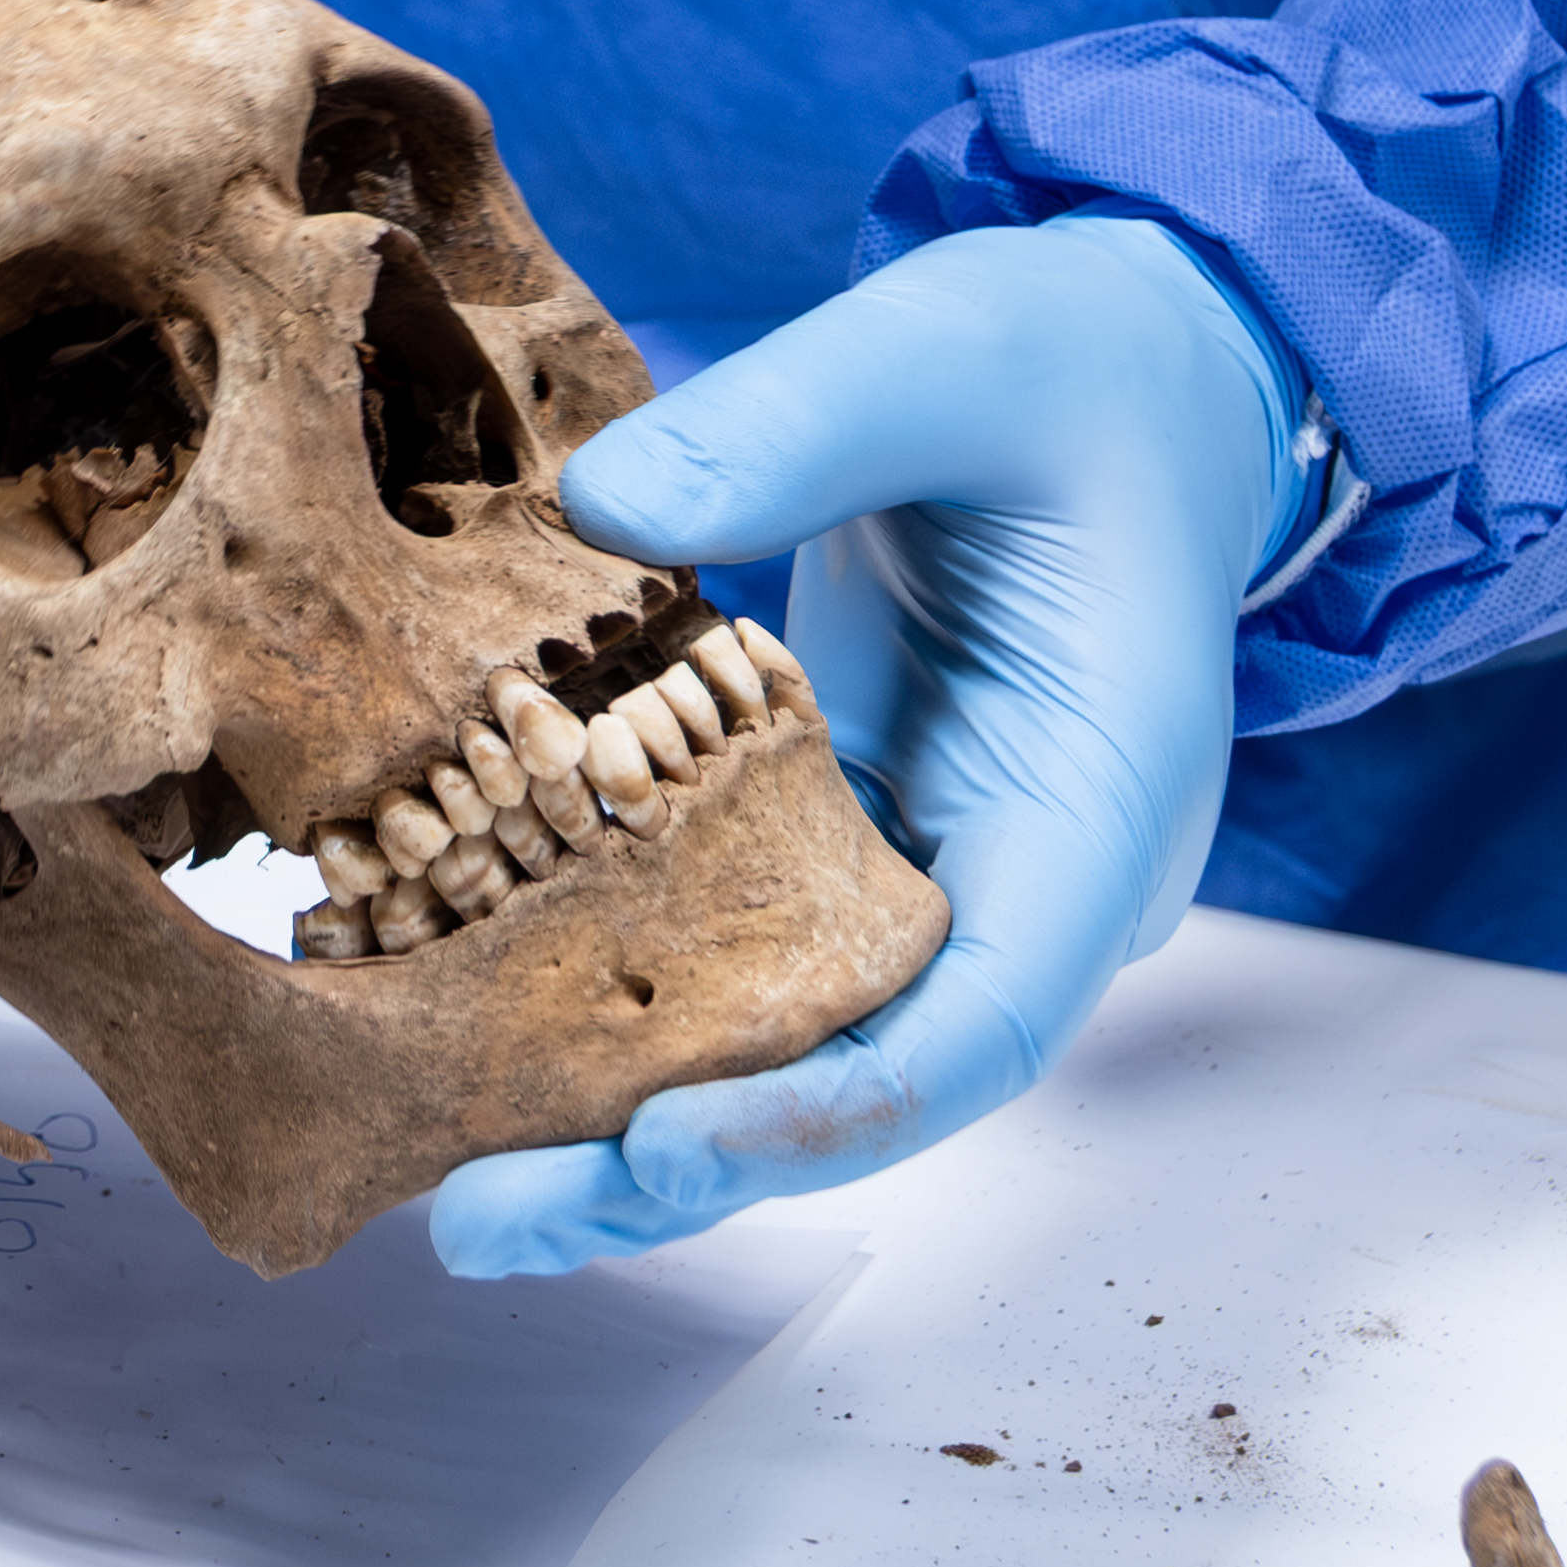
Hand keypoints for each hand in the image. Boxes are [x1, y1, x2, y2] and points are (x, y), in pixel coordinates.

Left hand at [425, 215, 1306, 1278]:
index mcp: (1095, 805)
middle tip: (477, 1219)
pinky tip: (477, 1032)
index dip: (822, 1112)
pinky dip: (622, 1001)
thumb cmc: (1062, 361)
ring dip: (626, 1118)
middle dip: (675, 1165)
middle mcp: (1022, 882)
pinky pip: (739, 954)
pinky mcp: (847, 836)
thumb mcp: (941, 348)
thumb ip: (793, 424)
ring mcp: (933, 872)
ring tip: (448, 1179)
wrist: (1117, 365)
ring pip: (789, 1045)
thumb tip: (600, 505)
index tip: (658, 1149)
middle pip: (860, 1081)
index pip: (977, 1024)